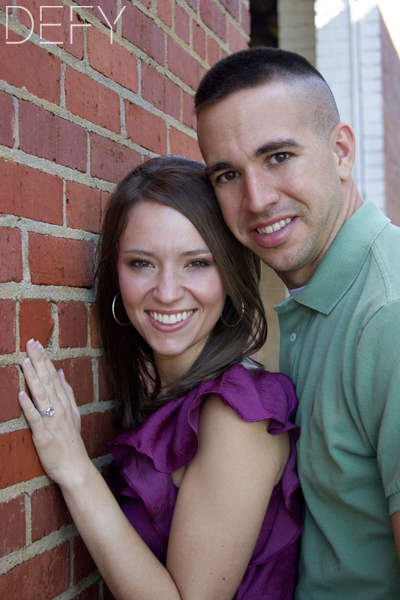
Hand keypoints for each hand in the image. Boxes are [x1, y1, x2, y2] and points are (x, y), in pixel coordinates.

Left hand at [19, 339, 89, 486]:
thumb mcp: (74, 413)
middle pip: (47, 381)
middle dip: (38, 362)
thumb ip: (67, 392)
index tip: (37, 344)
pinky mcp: (44, 436)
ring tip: (25, 362)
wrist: (75, 468)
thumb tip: (61, 372)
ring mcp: (52, 422)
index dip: (45, 360)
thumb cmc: (71, 442)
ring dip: (33, 378)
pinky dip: (28, 407)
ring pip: (41, 396)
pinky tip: (21, 394)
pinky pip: (35, 419)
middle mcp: (59, 409)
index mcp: (64, 403)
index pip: (53, 376)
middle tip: (30, 344)